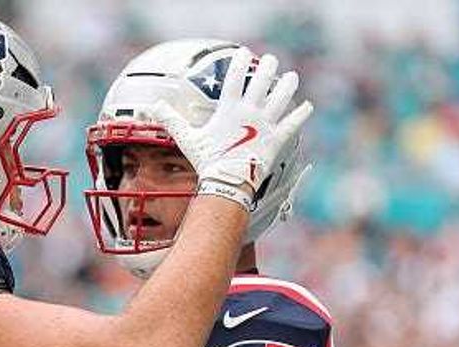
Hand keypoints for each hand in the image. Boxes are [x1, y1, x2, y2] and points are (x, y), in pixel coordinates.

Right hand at [151, 49, 312, 196]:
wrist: (227, 181)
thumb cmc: (207, 160)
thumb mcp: (187, 138)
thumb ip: (171, 120)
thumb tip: (151, 106)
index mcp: (230, 108)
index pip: (236, 78)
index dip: (240, 63)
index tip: (244, 53)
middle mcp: (250, 111)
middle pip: (263, 82)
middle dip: (269, 68)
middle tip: (272, 61)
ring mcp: (265, 124)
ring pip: (281, 98)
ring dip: (288, 85)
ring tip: (292, 77)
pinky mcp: (276, 139)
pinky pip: (292, 123)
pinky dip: (301, 114)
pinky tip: (307, 106)